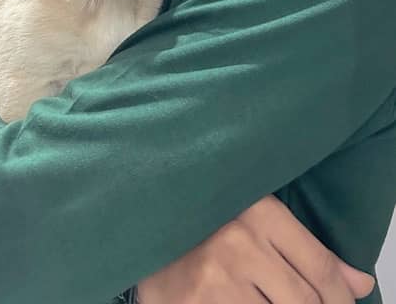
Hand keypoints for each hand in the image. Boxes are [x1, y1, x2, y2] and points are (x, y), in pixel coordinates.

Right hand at [137, 195, 374, 302]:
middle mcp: (240, 244)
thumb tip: (360, 283)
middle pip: (305, 301)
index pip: (319, 266)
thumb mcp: (258, 216)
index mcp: (260, 212)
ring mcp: (217, 280)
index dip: (342, 296)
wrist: (147, 227)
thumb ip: (307, 248)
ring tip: (273, 300)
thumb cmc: (210, 219)